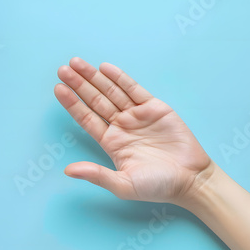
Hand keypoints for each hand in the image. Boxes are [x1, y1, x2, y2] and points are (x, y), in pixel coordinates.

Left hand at [54, 57, 212, 204]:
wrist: (191, 180)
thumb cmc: (157, 186)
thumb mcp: (124, 184)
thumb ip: (97, 175)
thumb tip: (68, 171)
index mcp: (111, 142)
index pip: (86, 118)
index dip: (72, 103)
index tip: (58, 88)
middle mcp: (121, 125)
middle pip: (95, 100)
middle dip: (79, 84)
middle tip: (63, 69)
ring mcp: (137, 115)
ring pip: (112, 91)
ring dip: (94, 77)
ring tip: (77, 63)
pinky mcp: (154, 108)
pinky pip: (134, 90)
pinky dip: (120, 78)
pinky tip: (105, 68)